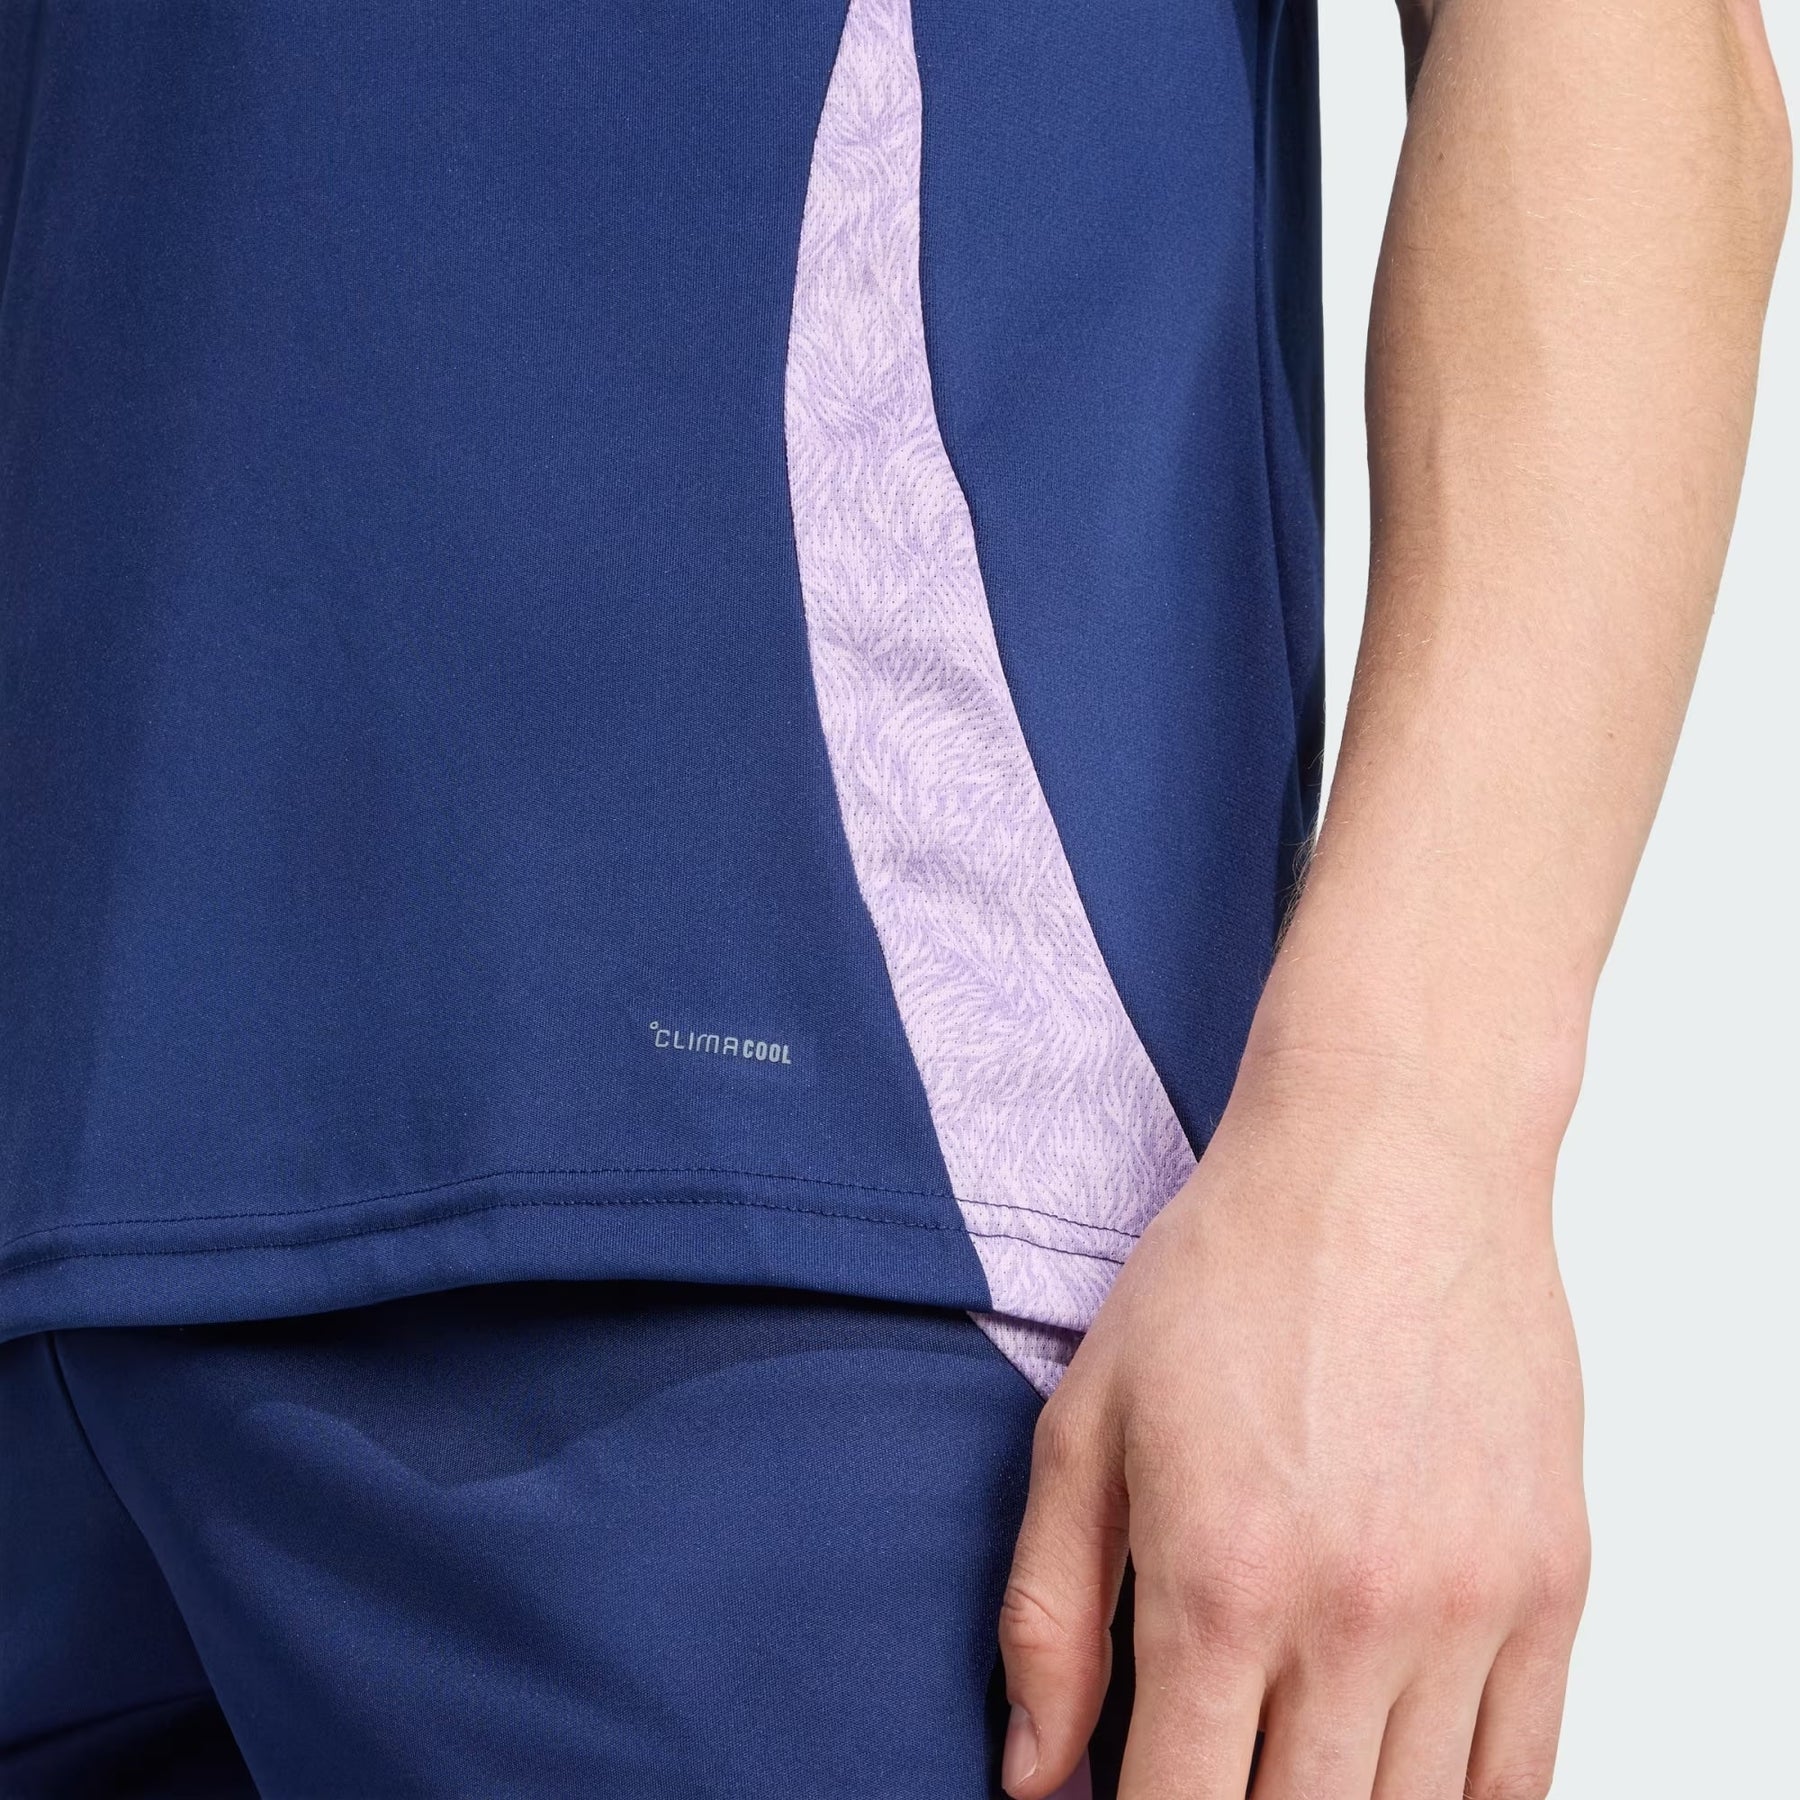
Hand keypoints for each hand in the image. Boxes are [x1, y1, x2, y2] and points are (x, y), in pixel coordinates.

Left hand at [997, 1062, 1589, 1798]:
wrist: (1389, 1160)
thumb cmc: (1231, 1272)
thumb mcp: (1086, 1421)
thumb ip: (1048, 1610)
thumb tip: (1032, 1775)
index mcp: (1220, 1581)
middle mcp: (1355, 1615)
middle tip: (1210, 1759)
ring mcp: (1469, 1606)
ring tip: (1288, 1751)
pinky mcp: (1553, 1582)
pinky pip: (1522, 1773)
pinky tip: (1395, 1767)